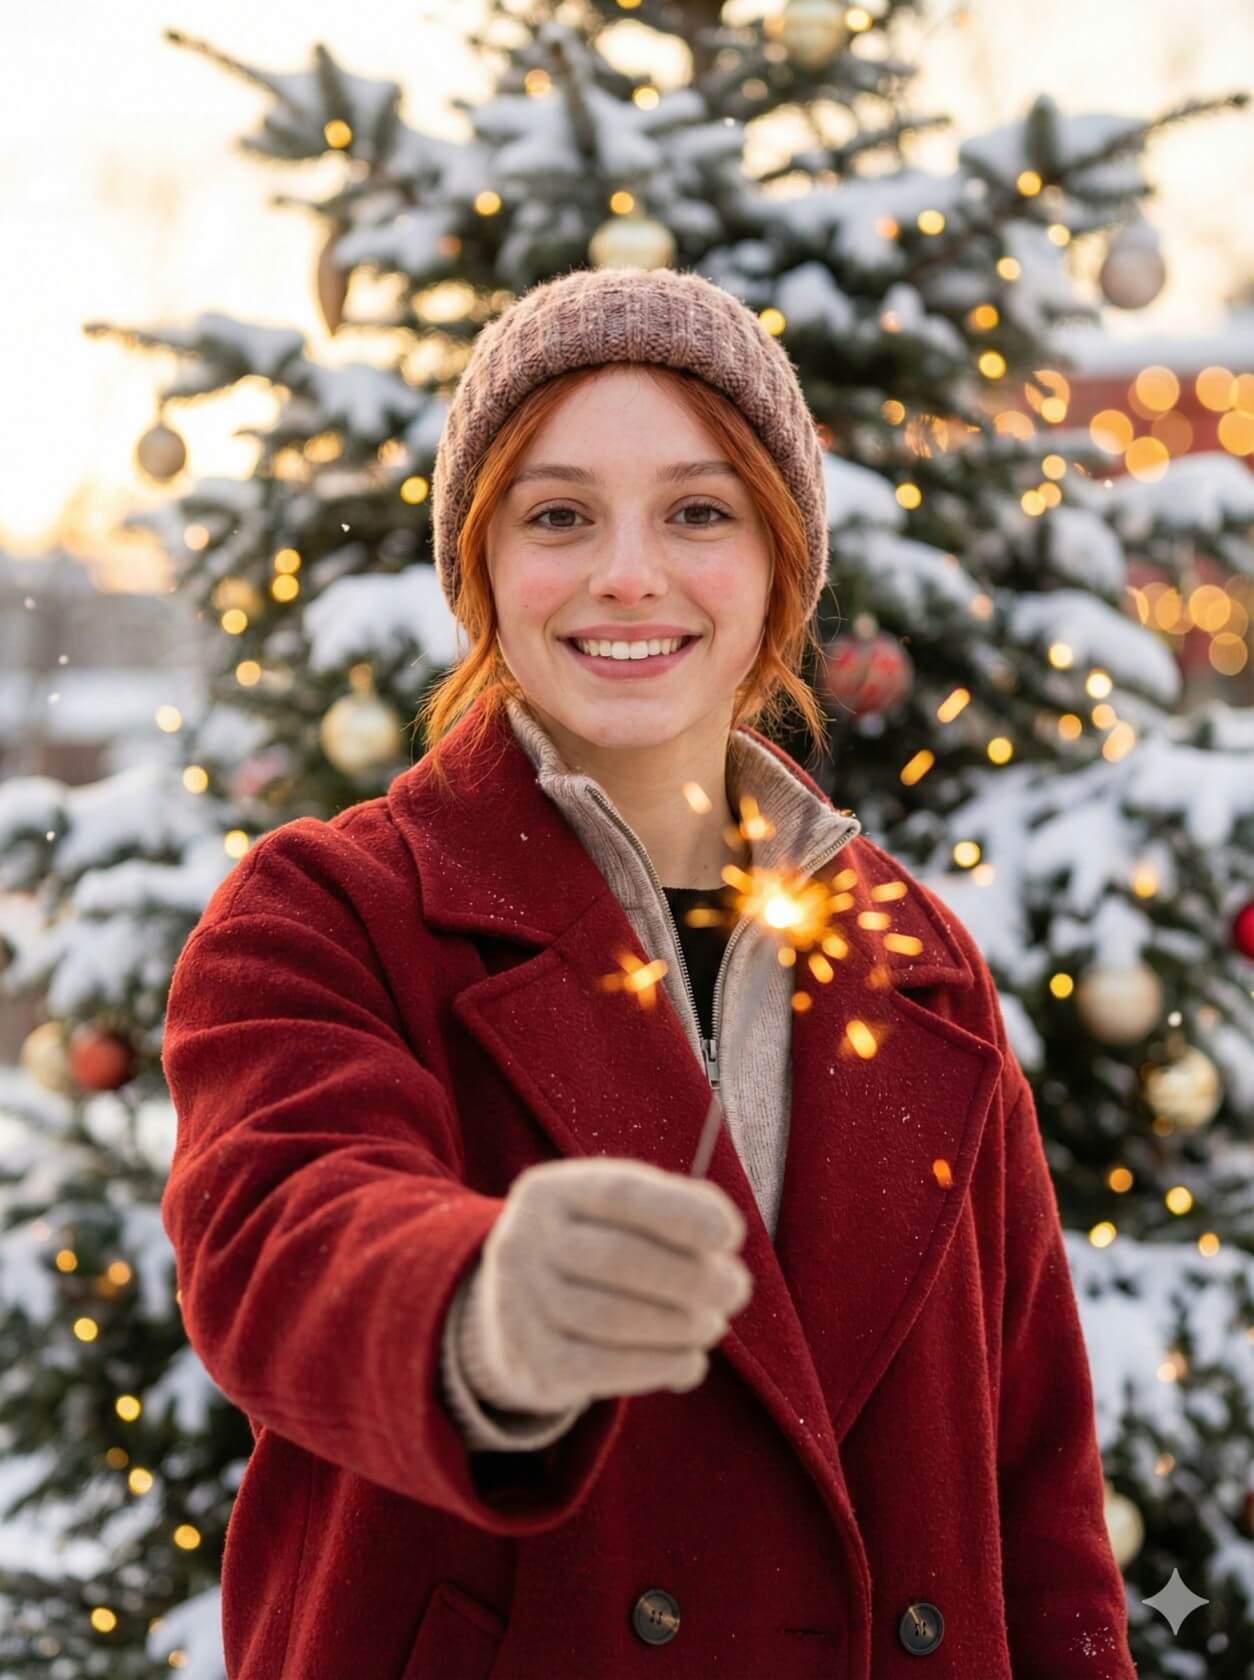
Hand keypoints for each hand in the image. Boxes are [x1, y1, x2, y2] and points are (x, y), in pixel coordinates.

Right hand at [455, 1156, 753, 1415]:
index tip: (731, 1235)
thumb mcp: (621, 1215)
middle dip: (692, 1277)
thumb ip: (675, 1210)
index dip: (681, 1212)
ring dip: (681, 1325)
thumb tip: (723, 1234)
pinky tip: (689, 1362)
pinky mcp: (531, 1362)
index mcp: (551, 1192)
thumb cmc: (594, 1251)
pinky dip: (660, 1366)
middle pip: (618, 1258)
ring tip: (713, 1325)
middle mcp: (524, 1241)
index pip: (620, 1193)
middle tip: (735, 1290)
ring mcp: (519, 1304)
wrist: (517, 1317)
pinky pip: (603, 1370)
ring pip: (612, 1318)